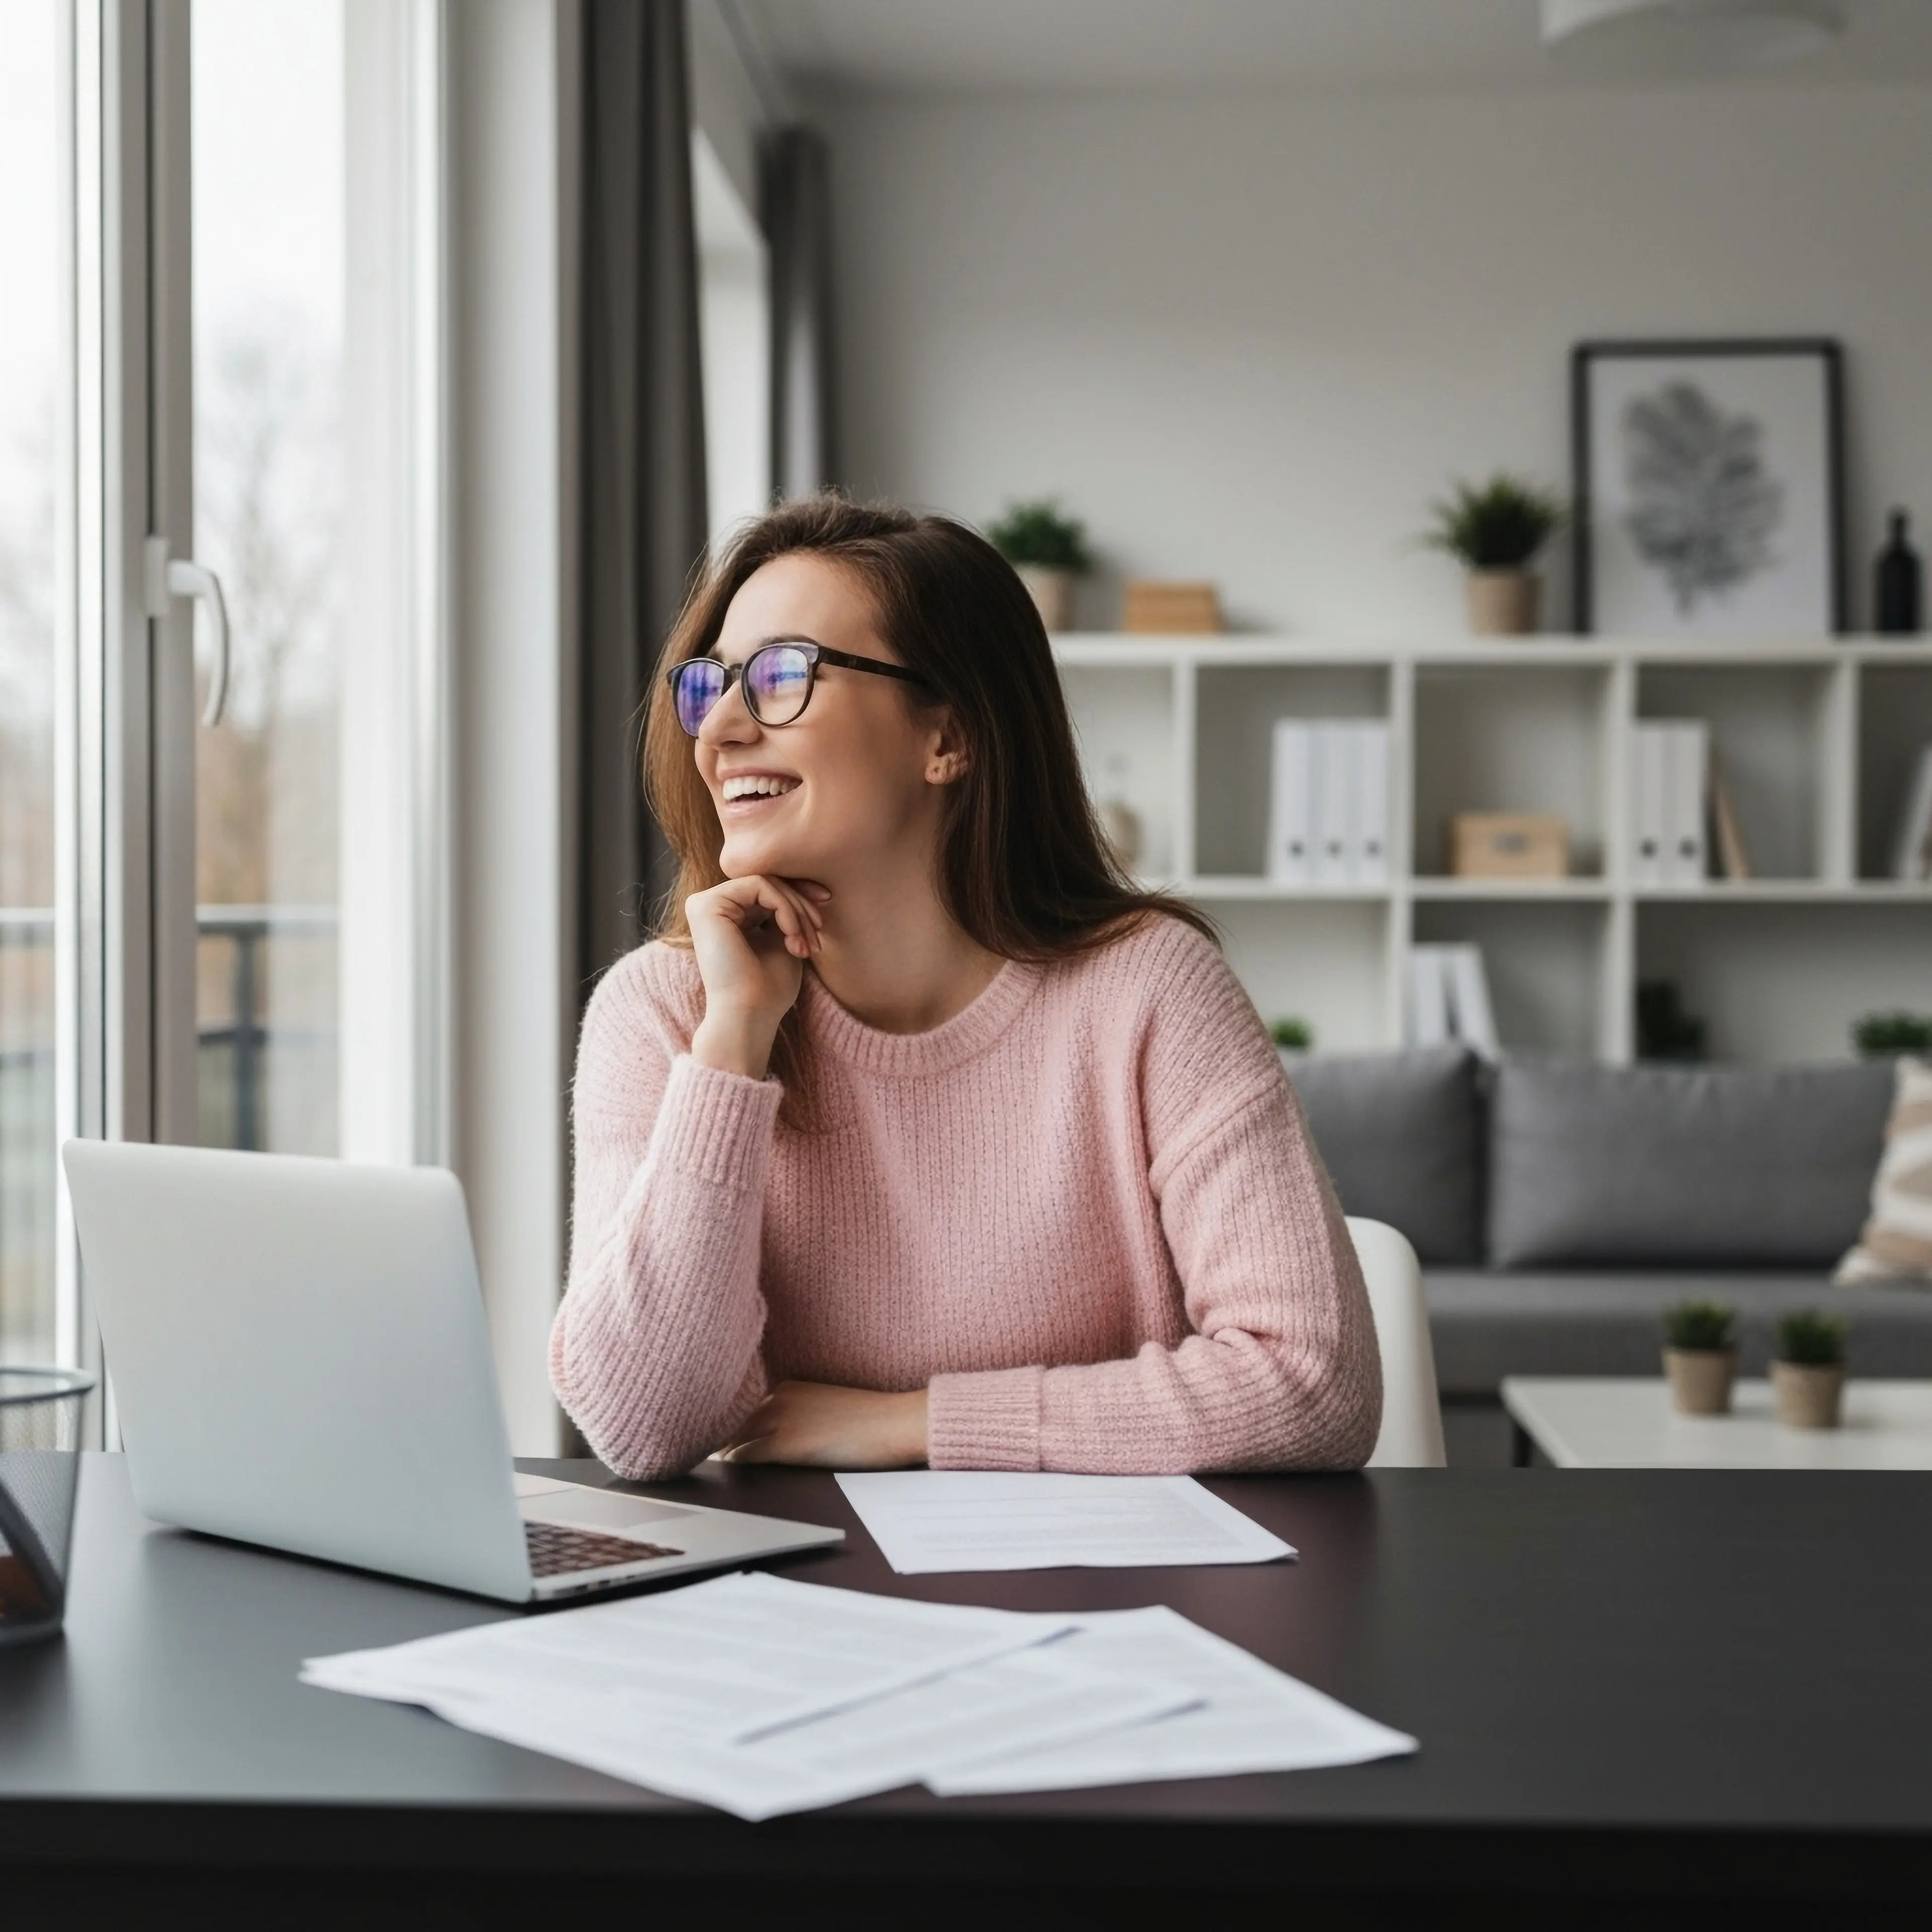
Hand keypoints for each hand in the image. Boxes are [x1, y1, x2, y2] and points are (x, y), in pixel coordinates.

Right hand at [686, 874, 830, 1078]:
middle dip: (801, 902)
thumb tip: (805, 887)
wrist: (751, 1015)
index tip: (827, 902)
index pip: (767, 887)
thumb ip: (786, 912)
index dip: (799, 891)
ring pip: (766, 882)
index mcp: (726, 914)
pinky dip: (785, 908)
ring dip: (796, 910)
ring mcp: (704, 903)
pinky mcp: (706, 905)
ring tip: (805, 944)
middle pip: (767, 881)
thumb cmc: (769, 988)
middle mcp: (710, 906)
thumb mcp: (784, 939)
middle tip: (819, 930)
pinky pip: (759, 886)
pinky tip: (791, 936)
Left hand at [717, 1381, 929, 1469]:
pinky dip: (729, 1468)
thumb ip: (790, 1419)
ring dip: (714, 1458)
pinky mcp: (786, 1443)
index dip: (716, 1428)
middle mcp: (776, 1397)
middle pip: (725, 1423)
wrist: (897, 1424)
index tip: (699, 1441)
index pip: (735, 1409)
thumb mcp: (823, 1410)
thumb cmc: (869, 1422)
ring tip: (697, 1474)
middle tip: (687, 1459)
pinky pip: (743, 1458)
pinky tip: (724, 1479)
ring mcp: (779, 1418)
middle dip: (707, 1442)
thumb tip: (759, 1444)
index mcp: (784, 1388)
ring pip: (728, 1440)